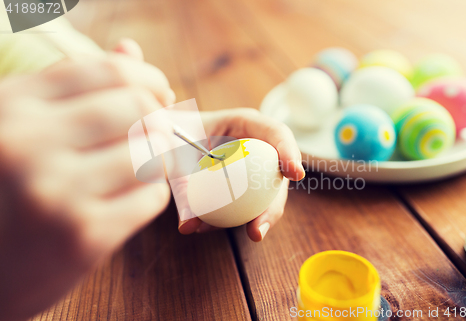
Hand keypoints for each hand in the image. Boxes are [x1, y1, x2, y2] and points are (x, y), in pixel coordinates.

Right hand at [0, 39, 171, 319]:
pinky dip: (150, 194)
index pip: (109, 71)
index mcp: (13, 107)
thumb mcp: (21, 127)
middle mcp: (29, 143)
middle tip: (156, 134)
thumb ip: (74, 87)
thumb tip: (131, 49)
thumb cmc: (6, 191)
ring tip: (140, 168)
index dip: (148, 79)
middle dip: (160, 119)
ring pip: (152, 152)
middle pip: (138, 107)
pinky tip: (126, 200)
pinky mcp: (83, 238)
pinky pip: (151, 196)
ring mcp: (56, 192)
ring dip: (158, 159)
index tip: (159, 94)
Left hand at [175, 108, 304, 241]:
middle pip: (276, 173)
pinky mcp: (241, 185)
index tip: (294, 173)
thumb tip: (188, 225)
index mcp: (244, 123)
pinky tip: (207, 227)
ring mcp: (250, 167)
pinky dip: (232, 219)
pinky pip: (244, 204)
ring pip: (265, 195)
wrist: (161, 139)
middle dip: (275, 203)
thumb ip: (179, 187)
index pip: (275, 132)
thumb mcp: (171, 154)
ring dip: (259, 217)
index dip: (289, 151)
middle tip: (261, 226)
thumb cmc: (169, 136)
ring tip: (251, 234)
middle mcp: (253, 146)